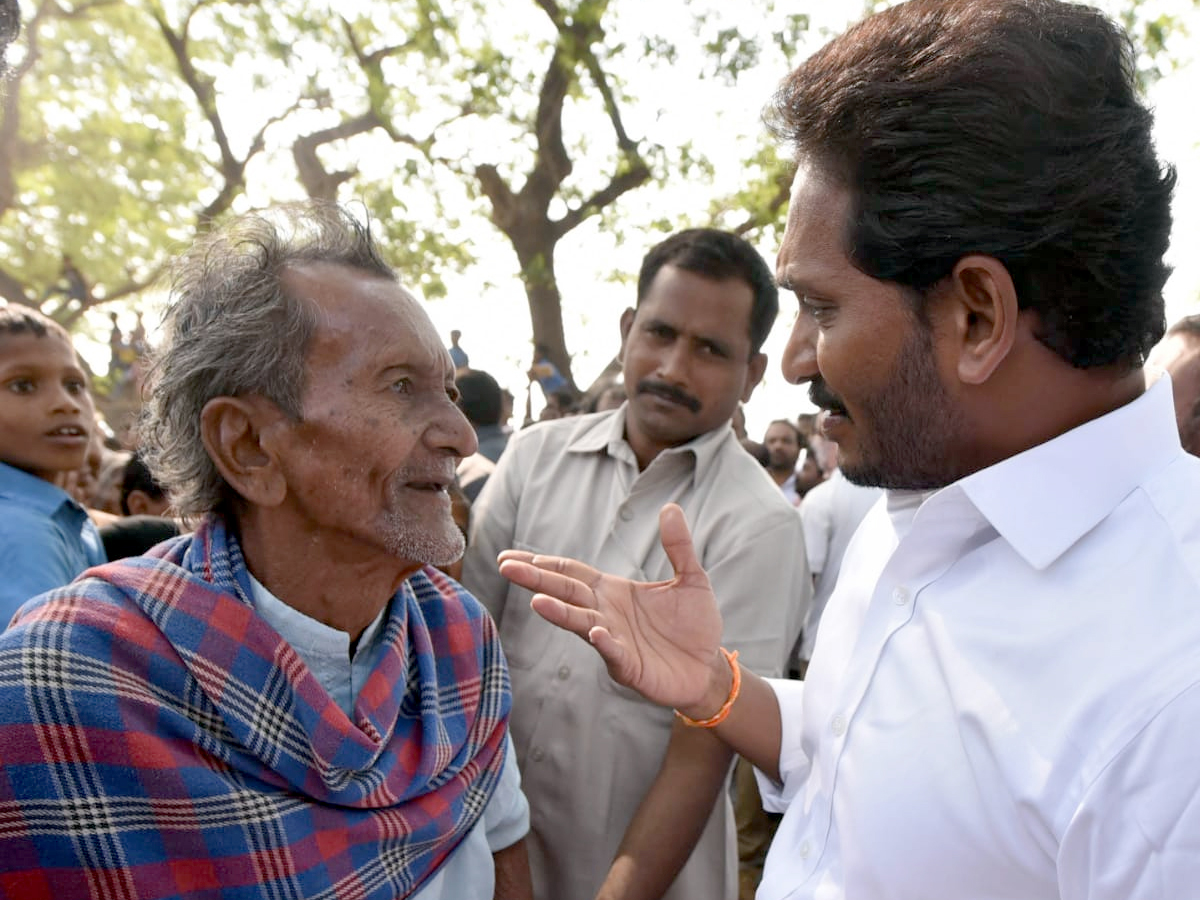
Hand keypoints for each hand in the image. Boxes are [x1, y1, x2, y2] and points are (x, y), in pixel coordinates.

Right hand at [497, 503, 723, 710]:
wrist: (709, 669)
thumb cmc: (694, 625)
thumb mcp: (692, 578)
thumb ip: (678, 546)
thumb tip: (670, 506)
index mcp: (614, 592)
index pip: (572, 573)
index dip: (545, 563)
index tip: (513, 555)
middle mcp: (606, 614)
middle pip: (567, 592)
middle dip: (537, 580)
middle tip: (507, 567)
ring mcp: (614, 641)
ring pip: (581, 622)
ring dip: (560, 613)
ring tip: (537, 601)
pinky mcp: (630, 666)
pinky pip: (613, 653)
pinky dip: (603, 642)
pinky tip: (594, 632)